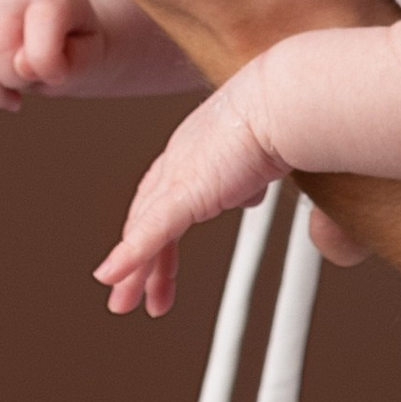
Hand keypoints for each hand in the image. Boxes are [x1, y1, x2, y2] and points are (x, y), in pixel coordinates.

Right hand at [0, 0, 103, 110]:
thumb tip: (22, 64)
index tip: (55, 78)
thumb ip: (69, 62)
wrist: (65, 41)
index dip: (44, 58)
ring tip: (10, 91)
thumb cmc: (79, 52)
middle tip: (29, 86)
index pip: (44, 16)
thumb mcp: (91, 63)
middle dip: (11, 80)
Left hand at [95, 82, 290, 318]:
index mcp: (197, 150)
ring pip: (143, 231)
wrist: (285, 100)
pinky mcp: (184, 192)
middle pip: (146, 218)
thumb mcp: (261, 158)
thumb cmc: (286, 116)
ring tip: (124, 301)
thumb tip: (248, 196)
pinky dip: (130, 258)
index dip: (159, 233)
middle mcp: (180, 161)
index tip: (162, 261)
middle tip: (132, 293)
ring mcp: (180, 177)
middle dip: (140, 259)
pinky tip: (113, 279)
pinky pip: (149, 233)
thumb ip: (248, 180)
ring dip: (134, 271)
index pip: (165, 200)